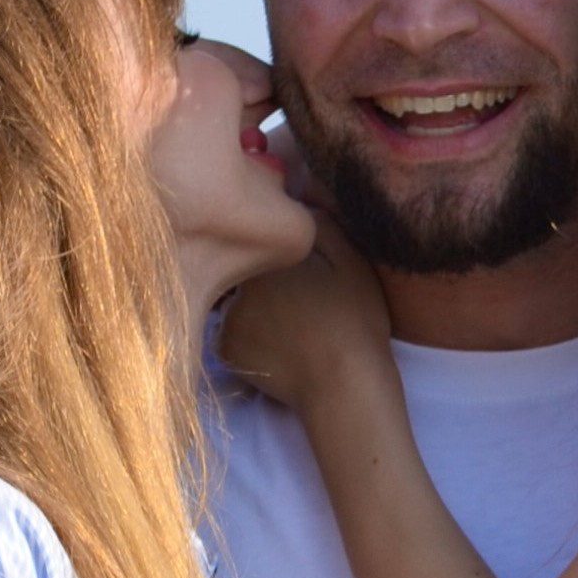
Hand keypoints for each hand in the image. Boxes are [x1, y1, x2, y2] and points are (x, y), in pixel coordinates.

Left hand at [221, 220, 393, 419]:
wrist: (344, 384)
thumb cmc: (354, 317)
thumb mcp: (350, 257)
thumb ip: (320, 221)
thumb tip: (300, 193)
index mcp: (263, 256)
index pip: (253, 241)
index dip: (273, 251)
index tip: (297, 265)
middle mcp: (234, 282)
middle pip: (240, 269)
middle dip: (259, 276)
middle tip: (297, 297)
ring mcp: (224, 317)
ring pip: (233, 300)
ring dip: (253, 307)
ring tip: (290, 323)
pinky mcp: (224, 350)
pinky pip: (230, 333)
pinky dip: (248, 337)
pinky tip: (278, 345)